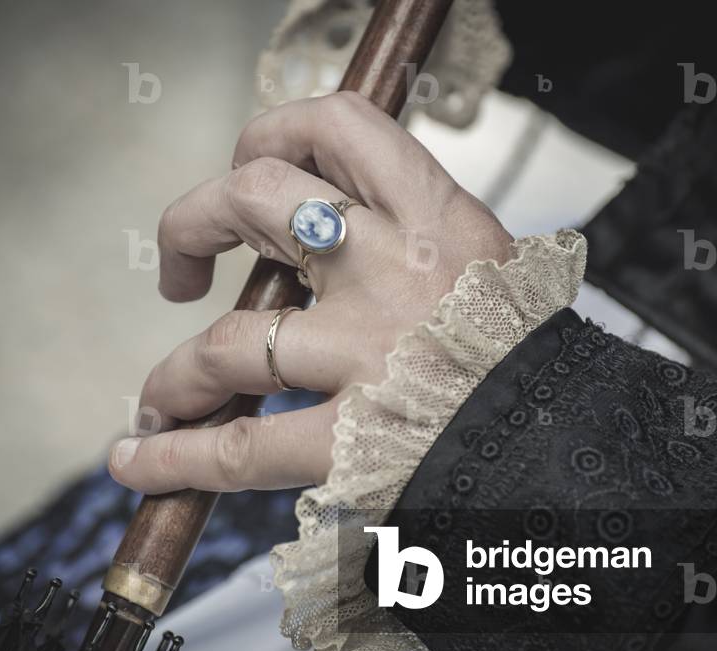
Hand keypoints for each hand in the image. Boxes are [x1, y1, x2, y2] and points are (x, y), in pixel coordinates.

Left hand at [108, 91, 512, 493]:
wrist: (575, 444)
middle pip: (254, 200)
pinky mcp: (355, 438)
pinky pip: (242, 443)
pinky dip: (178, 453)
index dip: (273, 133)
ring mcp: (369, 353)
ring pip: (229, 338)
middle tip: (184, 267)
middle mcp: (395, 269)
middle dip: (193, 224)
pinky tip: (141, 457)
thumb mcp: (486, 266)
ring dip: (176, 372)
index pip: (339, 127)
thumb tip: (330, 221)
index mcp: (438, 217)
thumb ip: (413, 236)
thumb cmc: (527, 359)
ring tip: (162, 397)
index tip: (250, 165)